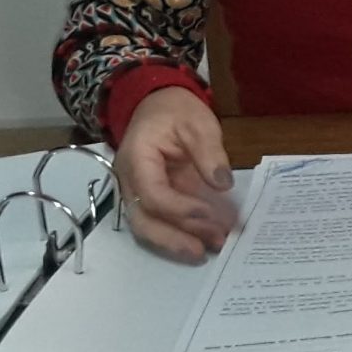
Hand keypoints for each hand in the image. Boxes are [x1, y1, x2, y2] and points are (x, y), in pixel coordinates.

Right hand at [115, 86, 235, 261]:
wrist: (156, 105)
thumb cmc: (175, 111)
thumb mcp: (197, 122)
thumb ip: (209, 152)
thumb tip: (222, 183)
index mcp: (136, 158)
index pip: (152, 193)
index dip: (181, 209)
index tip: (212, 216)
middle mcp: (128, 181)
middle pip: (143, 221)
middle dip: (176, 238)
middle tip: (211, 247)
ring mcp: (136, 193)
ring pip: (148, 227)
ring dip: (179, 241)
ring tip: (214, 247)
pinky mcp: (149, 199)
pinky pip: (159, 222)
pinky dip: (181, 234)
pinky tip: (207, 240)